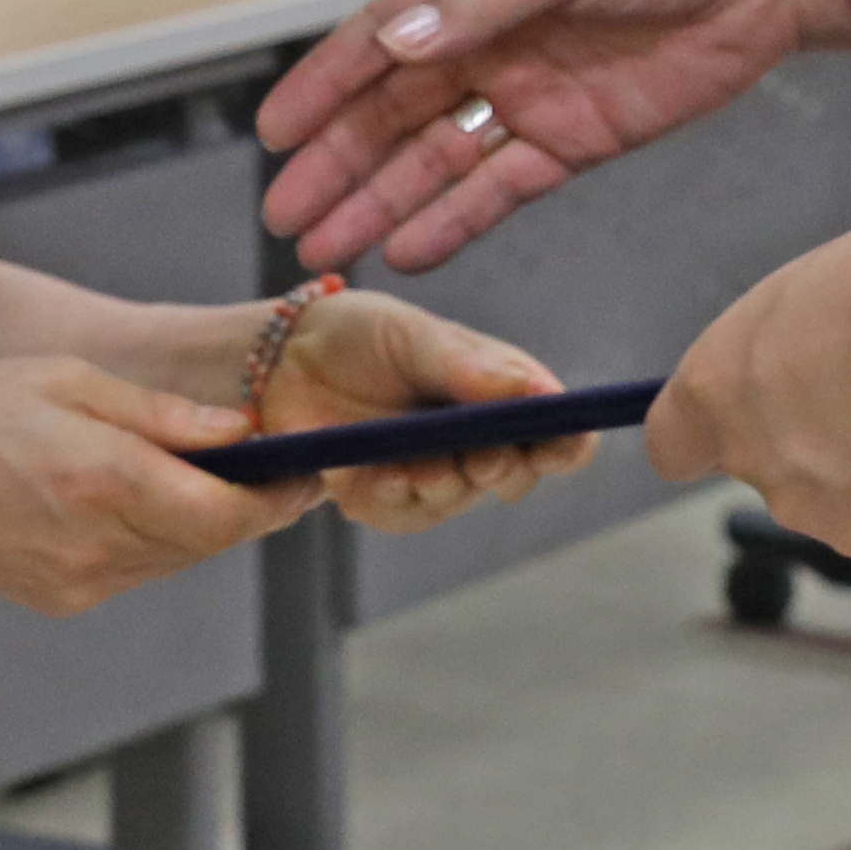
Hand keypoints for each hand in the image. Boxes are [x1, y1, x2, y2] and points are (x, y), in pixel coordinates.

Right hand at [0, 356, 283, 613]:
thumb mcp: (68, 381)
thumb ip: (161, 415)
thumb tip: (241, 435)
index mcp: (107, 481)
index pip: (230, 513)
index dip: (281, 496)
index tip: (309, 468)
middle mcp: (102, 544)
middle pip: (214, 538)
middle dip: (252, 505)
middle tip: (278, 465)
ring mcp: (83, 582)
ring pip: (180, 556)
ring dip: (206, 520)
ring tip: (210, 473)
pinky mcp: (65, 599)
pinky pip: (138, 567)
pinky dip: (157, 535)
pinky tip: (139, 496)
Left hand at [252, 291, 573, 532]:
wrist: (281, 359)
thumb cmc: (360, 334)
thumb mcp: (412, 335)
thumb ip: (468, 366)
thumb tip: (535, 391)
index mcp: (500, 392)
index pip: (558, 430)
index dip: (569, 441)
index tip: (563, 440)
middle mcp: (476, 439)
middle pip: (519, 475)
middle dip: (504, 468)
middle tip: (486, 456)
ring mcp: (434, 473)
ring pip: (461, 498)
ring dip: (445, 483)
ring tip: (419, 466)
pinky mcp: (387, 498)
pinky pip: (406, 515)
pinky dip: (396, 498)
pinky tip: (383, 476)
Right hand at [256, 0, 850, 270]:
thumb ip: (486, 0)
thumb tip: (399, 39)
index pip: (380, 38)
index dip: (324, 86)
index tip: (274, 133)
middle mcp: (491, 42)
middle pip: (395, 113)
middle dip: (336, 164)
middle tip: (284, 216)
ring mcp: (530, 96)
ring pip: (436, 160)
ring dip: (381, 202)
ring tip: (325, 249)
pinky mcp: (577, 141)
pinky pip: (501, 188)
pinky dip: (454, 220)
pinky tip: (408, 250)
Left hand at [651, 220, 850, 554]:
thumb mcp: (806, 294)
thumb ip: (777, 352)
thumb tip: (787, 373)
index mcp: (714, 388)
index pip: (672, 445)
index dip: (711, 431)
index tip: (748, 408)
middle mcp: (751, 458)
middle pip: (766, 465)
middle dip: (808, 438)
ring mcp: (813, 505)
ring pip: (830, 494)